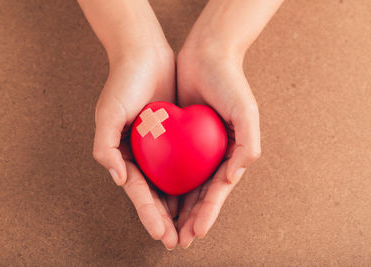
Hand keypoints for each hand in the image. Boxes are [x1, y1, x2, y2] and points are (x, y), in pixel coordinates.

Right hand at [93, 47, 178, 249]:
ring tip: (193, 228)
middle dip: (167, 220)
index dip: (149, 215)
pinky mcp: (176, 137)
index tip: (163, 235)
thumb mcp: (107, 113)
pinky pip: (186, 164)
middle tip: (180, 241)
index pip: (138, 193)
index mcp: (124, 156)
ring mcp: (160, 148)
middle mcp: (142, 156)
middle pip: (156, 195)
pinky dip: (192, 182)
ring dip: (182, 207)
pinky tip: (202, 195)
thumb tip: (118, 179)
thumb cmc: (123, 83)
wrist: (145, 54)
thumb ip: (105, 147)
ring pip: (173, 184)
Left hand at [176, 44, 260, 247]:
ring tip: (164, 229)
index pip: (217, 191)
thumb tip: (233, 176)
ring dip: (174, 208)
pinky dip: (162, 183)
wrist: (206, 54)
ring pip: (182, 185)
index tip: (194, 233)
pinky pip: (168, 164)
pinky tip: (154, 197)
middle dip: (189, 219)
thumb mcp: (246, 111)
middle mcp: (212, 154)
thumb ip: (248, 144)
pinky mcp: (177, 137)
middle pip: (199, 194)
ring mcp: (194, 148)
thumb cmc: (229, 82)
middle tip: (176, 241)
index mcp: (230, 154)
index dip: (207, 213)